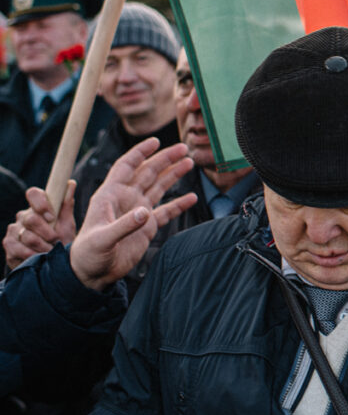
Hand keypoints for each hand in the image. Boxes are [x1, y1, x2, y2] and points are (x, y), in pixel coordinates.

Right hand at [3, 182, 77, 269]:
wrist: (53, 263)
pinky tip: (40, 258)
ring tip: (51, 252)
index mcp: (37, 208)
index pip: (33, 194)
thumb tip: (70, 183)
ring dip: (43, 247)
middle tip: (57, 241)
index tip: (52, 217)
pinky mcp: (9, 245)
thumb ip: (66, 205)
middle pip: (31, 219)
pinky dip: (33, 256)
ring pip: (26, 236)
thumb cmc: (61, 240)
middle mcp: (23, 217)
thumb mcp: (67, 224)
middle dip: (47, 233)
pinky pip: (18, 249)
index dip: (42, 204)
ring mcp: (14, 231)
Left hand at [69, 138, 196, 290]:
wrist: (92, 272)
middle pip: (148, 173)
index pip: (126, 166)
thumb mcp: (102, 239)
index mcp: (110, 195)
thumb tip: (145, 212)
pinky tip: (191, 198)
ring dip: (173, 175)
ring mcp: (138, 212)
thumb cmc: (89, 253)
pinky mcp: (147, 227)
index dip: (140, 153)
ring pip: (158, 187)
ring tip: (189, 163)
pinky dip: (179, 204)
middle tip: (184, 149)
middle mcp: (125, 199)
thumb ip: (124, 225)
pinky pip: (166, 212)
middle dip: (165, 159)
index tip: (156, 142)